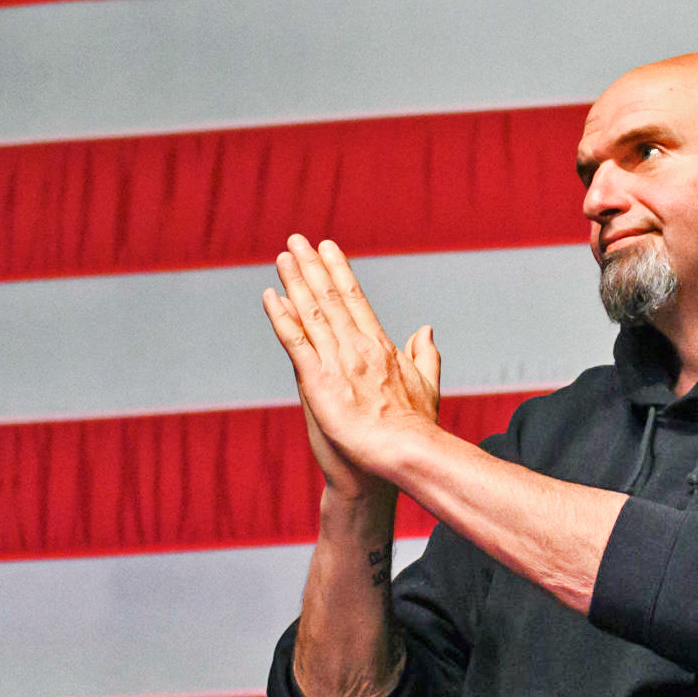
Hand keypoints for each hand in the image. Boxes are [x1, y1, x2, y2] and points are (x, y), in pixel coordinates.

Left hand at [261, 235, 442, 502]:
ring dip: (295, 282)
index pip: (356, 299)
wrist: (405, 455)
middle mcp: (358, 347)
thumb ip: (426, 355)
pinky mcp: (319, 382)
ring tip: (283, 257)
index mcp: (381, 347)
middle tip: (295, 241)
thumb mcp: (427, 386)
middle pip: (331, 298)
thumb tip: (426, 330)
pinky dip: (281, 318)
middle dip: (312, 267)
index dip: (339, 271)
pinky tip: (270, 298)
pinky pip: (295, 343)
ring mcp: (338, 363)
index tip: (327, 247)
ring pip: (312, 313)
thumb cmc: (417, 430)